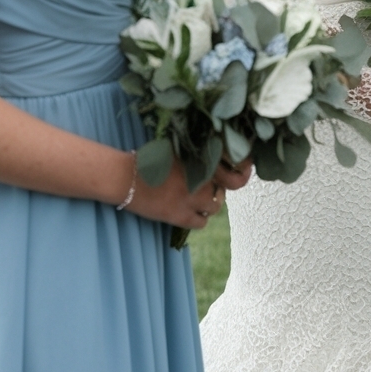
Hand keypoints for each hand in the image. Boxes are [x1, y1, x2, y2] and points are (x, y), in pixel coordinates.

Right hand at [127, 155, 252, 228]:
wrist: (125, 177)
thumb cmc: (148, 157)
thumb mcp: (177, 148)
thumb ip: (197, 151)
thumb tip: (215, 154)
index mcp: (202, 157)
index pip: (235, 164)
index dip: (244, 166)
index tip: (245, 167)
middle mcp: (201, 178)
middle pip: (228, 187)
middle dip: (223, 186)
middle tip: (215, 185)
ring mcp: (192, 198)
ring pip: (216, 206)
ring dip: (210, 202)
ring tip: (197, 197)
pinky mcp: (181, 216)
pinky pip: (202, 223)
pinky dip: (199, 218)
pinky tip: (190, 211)